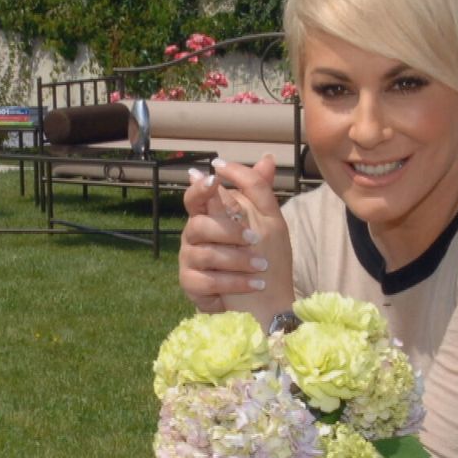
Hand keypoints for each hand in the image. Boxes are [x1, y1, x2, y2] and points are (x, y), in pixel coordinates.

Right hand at [179, 155, 293, 324]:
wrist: (264, 299)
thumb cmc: (262, 256)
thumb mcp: (268, 221)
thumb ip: (261, 191)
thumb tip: (267, 158)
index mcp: (209, 216)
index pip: (195, 197)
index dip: (200, 188)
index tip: (214, 181)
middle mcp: (194, 236)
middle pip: (199, 225)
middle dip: (229, 232)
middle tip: (255, 240)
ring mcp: (189, 260)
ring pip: (205, 254)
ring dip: (238, 260)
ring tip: (261, 267)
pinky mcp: (191, 285)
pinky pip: (206, 281)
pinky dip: (234, 283)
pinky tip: (253, 285)